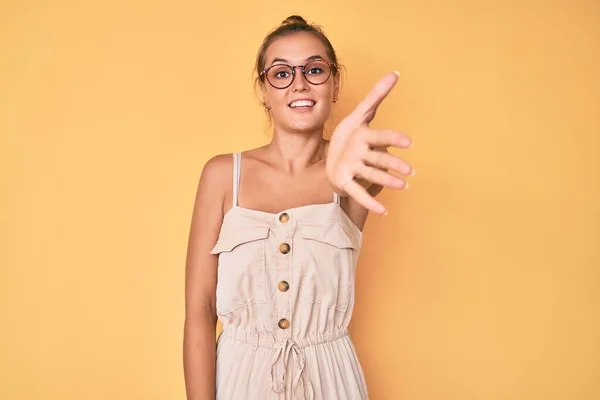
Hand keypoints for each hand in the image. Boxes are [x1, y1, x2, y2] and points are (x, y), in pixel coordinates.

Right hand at [326, 71, 412, 214]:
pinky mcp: (345, 182)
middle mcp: (356, 152)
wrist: (329, 159)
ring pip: (371, 176)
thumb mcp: (361, 115)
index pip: (380, 136)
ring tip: (404, 186)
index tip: (409, 143)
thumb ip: (377, 95)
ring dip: (387, 182)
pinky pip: (358, 194)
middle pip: (377, 158)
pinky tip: (384, 211)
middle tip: (410, 171)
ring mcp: (350, 167)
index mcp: (362, 135)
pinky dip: (370, 203)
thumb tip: (396, 72)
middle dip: (393, 164)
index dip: (393, 139)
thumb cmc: (351, 136)